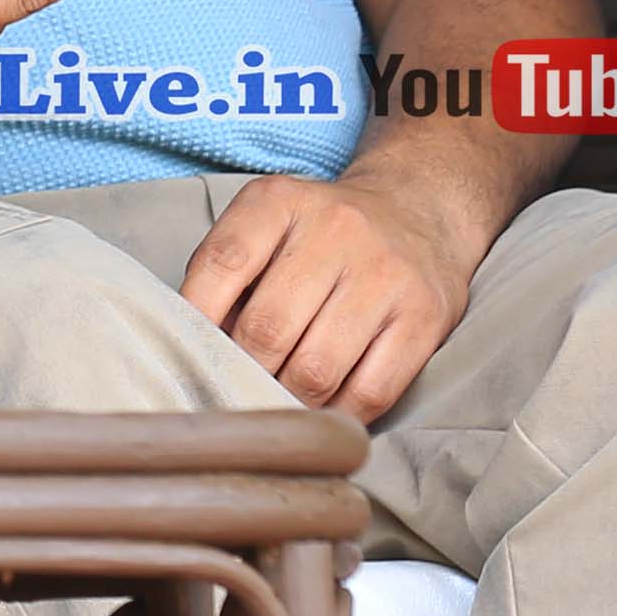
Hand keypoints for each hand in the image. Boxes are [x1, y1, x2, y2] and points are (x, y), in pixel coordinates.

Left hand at [175, 171, 479, 419]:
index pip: (222, 263)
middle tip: (235, 389)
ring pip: (316, 369)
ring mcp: (386, 274)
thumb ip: (226, 276)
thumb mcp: (267, 226)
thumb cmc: (320, 235)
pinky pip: (371, 391)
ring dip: (287, 400)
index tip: (190, 352)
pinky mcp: (426, 318)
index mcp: (280, 201)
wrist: (420, 212)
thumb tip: (196, 351)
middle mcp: (337, 230)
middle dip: (244, 372)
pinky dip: (337, 414)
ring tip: (276, 403)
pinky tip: (323, 410)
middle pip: (267, 328)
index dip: (196, 320)